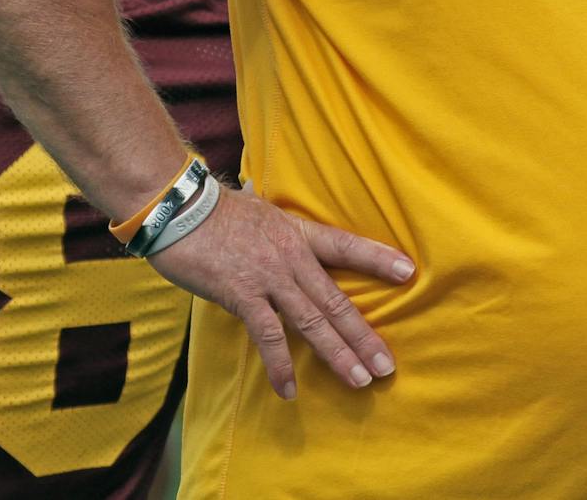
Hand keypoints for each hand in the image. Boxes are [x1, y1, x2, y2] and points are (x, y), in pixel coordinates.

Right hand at [148, 183, 414, 400]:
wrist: (178, 207)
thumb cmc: (214, 209)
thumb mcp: (258, 208)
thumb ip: (272, 221)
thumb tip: (262, 197)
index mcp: (299, 235)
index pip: (347, 246)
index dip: (379, 259)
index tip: (409, 272)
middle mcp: (292, 258)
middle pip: (337, 301)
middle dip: (364, 336)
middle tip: (386, 365)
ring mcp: (269, 278)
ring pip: (313, 322)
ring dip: (337, 354)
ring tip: (359, 380)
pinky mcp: (242, 295)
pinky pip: (268, 336)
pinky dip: (280, 365)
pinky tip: (289, 389)